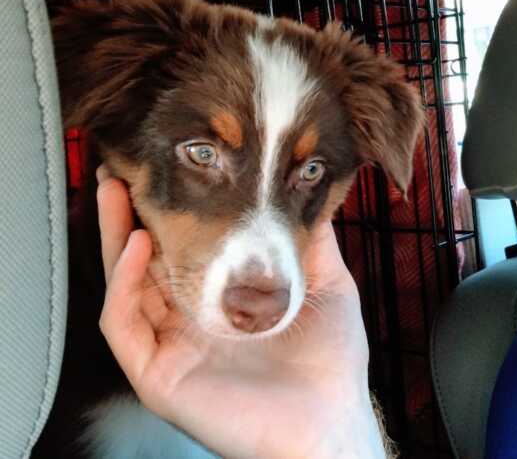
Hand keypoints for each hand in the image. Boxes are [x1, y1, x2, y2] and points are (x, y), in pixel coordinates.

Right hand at [96, 165, 388, 458]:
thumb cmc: (331, 360)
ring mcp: (172, 346)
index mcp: (224, 301)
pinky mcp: (159, 374)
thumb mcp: (325, 284)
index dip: (171, 211)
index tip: (169, 168)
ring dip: (117, 237)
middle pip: (146, 261)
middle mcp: (191, 321)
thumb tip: (308, 190)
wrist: (331, 418)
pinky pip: (124, 325)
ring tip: (118, 191)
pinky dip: (124, 284)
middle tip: (121, 169)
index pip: (185, 249)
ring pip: (126, 286)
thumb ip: (310, 240)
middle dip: (129, 214)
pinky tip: (139, 247)